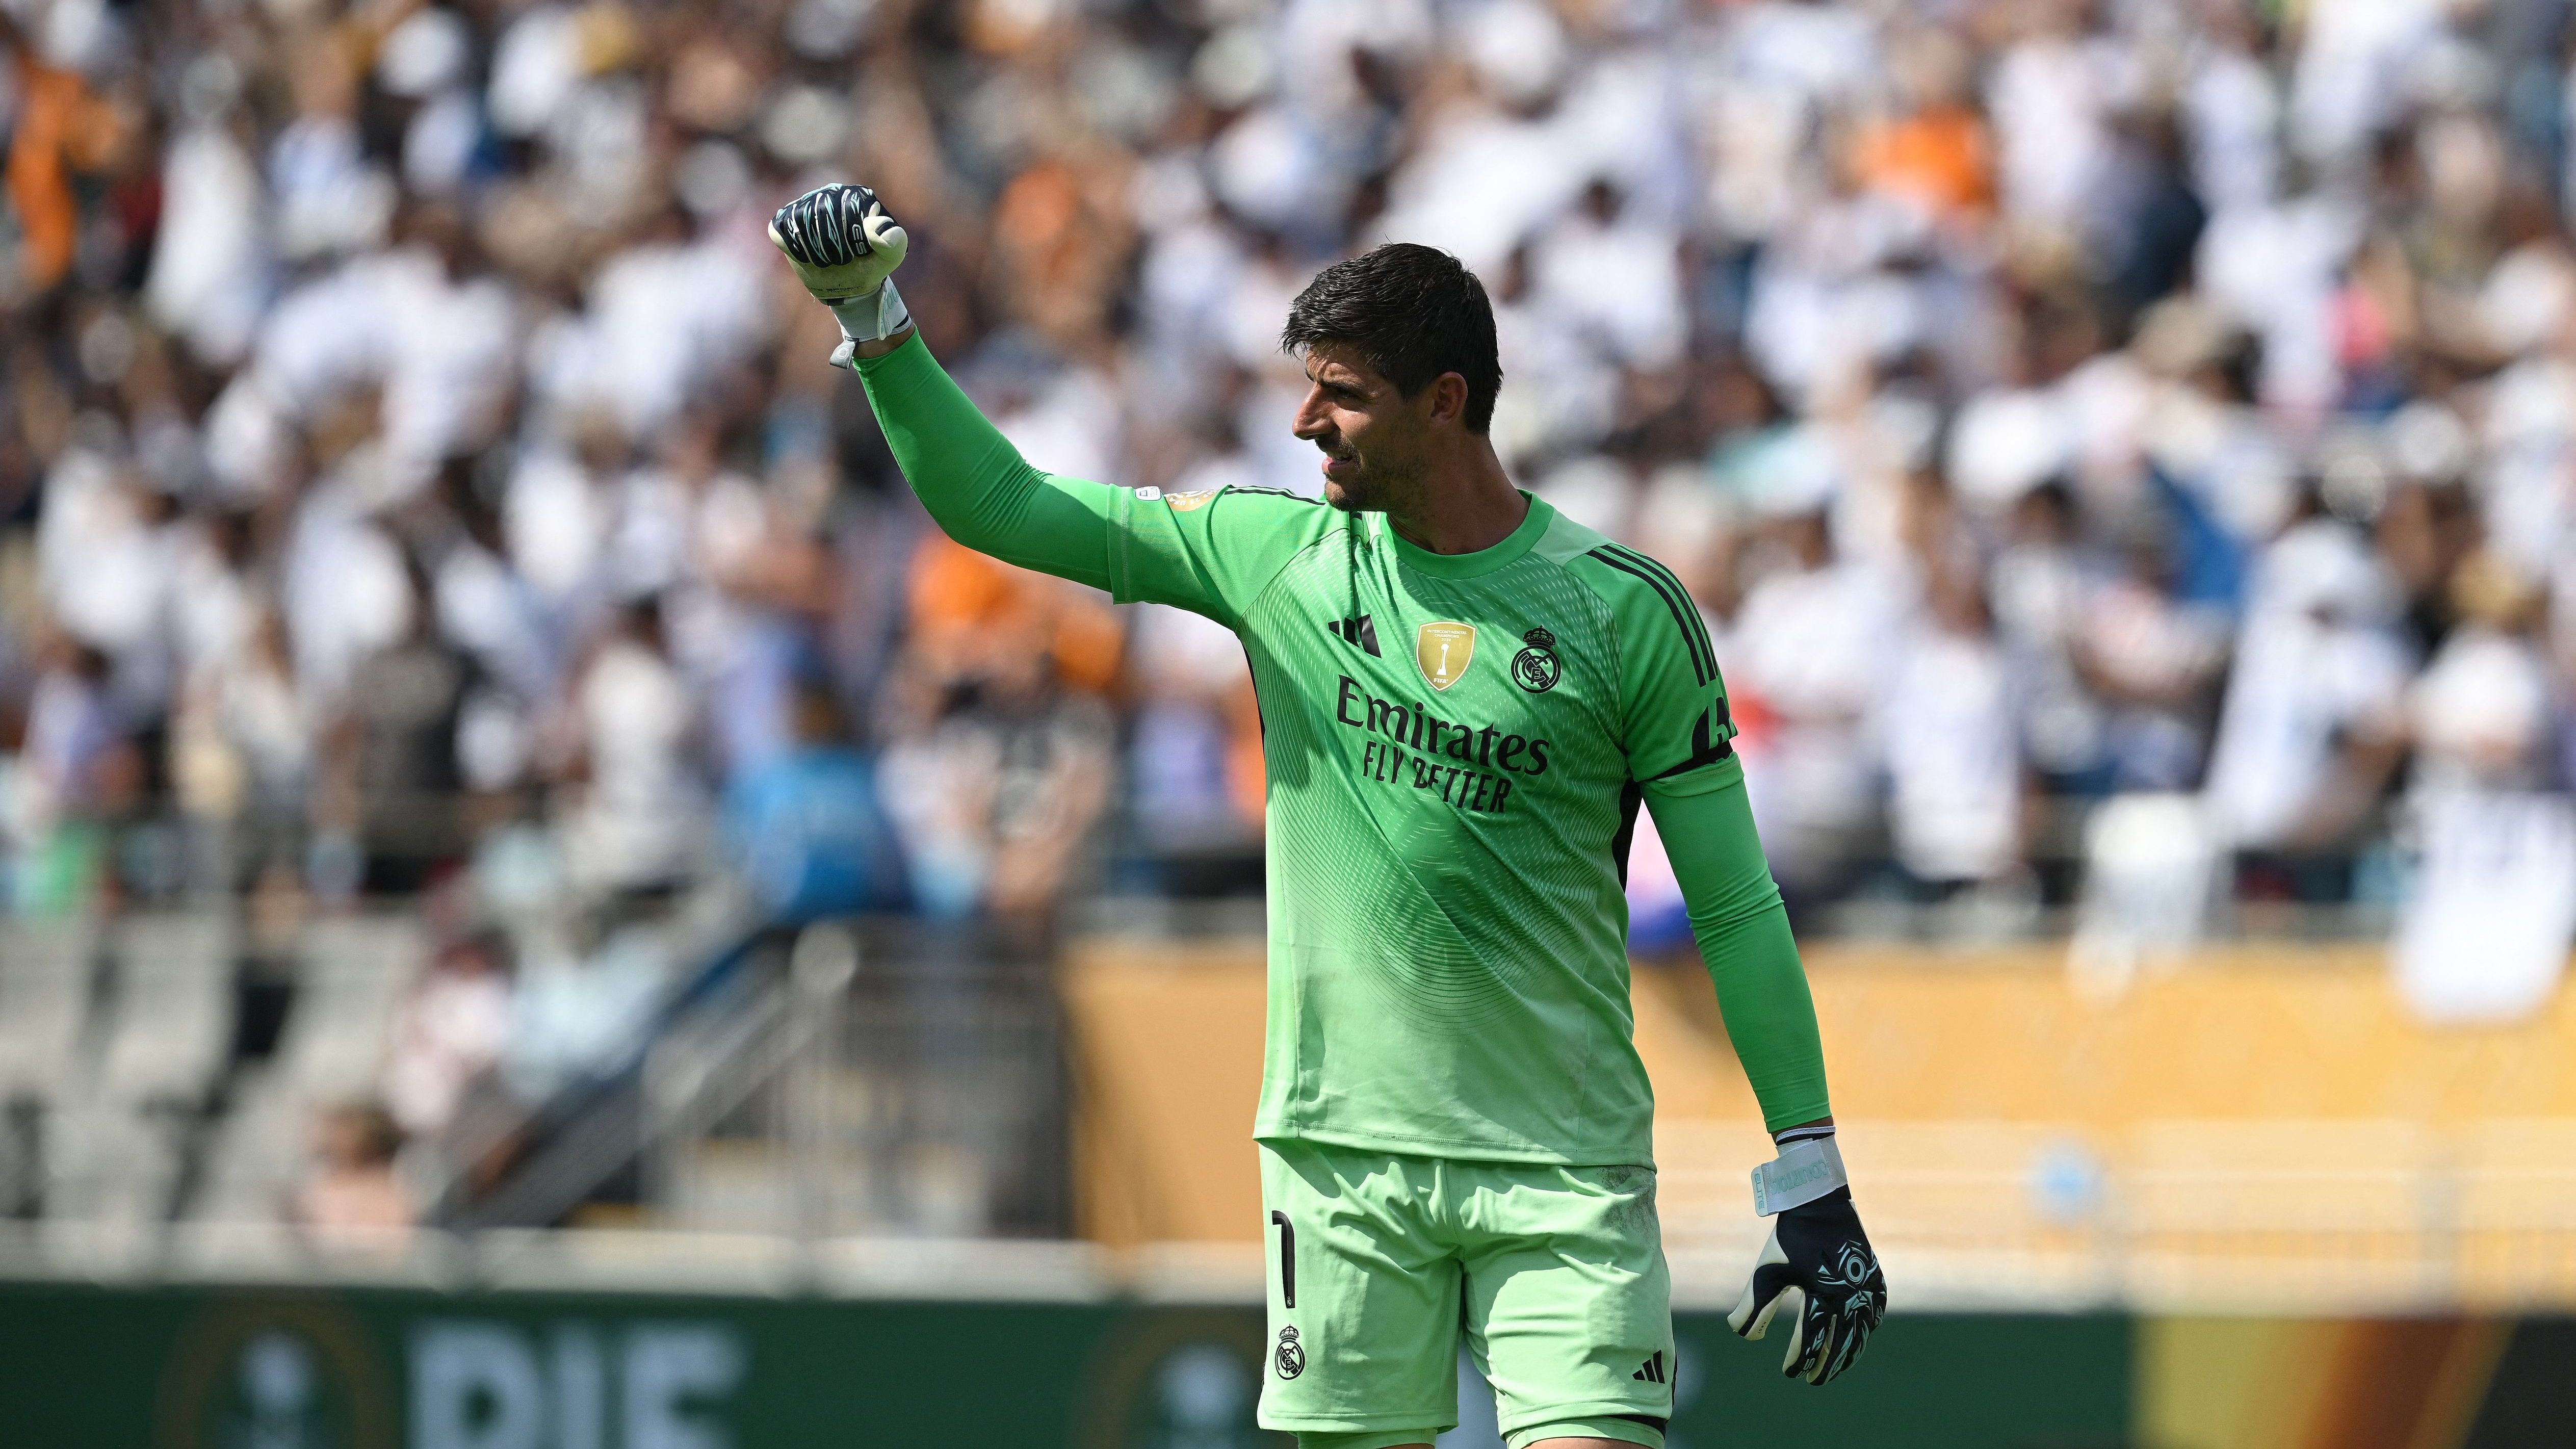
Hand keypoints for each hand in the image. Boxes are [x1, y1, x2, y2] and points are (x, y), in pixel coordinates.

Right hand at [770, 182, 907, 302]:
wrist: (847, 283)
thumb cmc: (869, 265)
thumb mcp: (889, 258)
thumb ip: (894, 242)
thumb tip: (874, 226)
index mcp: (857, 196)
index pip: (847, 210)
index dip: (851, 238)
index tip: (858, 254)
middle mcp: (830, 193)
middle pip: (821, 214)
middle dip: (832, 246)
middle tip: (842, 260)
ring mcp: (806, 204)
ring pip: (800, 222)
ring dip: (814, 250)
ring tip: (827, 260)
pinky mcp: (787, 220)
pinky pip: (782, 230)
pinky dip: (795, 249)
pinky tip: (807, 256)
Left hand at [1727, 1187, 1884, 1383]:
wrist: (1819, 1204)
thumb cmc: (1788, 1241)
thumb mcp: (1766, 1273)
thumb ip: (1753, 1307)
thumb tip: (1745, 1337)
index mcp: (1821, 1295)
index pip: (1811, 1340)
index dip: (1799, 1360)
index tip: (1790, 1373)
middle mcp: (1849, 1296)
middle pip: (1839, 1345)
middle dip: (1824, 1366)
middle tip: (1811, 1379)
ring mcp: (1866, 1289)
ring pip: (1860, 1334)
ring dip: (1846, 1355)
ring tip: (1832, 1367)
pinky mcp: (1875, 1280)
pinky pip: (1875, 1315)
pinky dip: (1866, 1331)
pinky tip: (1857, 1338)